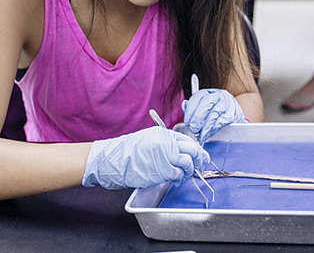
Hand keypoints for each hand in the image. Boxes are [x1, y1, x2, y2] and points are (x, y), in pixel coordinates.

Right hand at [82, 127, 209, 189]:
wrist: (112, 160)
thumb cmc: (126, 151)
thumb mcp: (147, 139)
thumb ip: (164, 142)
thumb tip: (179, 150)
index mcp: (163, 134)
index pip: (186, 140)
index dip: (195, 149)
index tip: (199, 154)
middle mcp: (167, 144)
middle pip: (192, 150)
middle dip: (199, 158)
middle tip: (201, 163)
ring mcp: (165, 157)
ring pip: (187, 164)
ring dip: (189, 171)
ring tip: (185, 175)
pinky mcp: (162, 171)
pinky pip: (178, 175)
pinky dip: (180, 178)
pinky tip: (177, 180)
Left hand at [183, 88, 245, 144]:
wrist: (235, 118)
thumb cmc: (216, 113)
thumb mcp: (204, 108)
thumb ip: (194, 108)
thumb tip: (184, 105)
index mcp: (208, 93)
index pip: (197, 97)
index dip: (190, 110)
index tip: (187, 122)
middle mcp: (218, 96)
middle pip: (206, 102)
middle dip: (198, 117)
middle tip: (193, 129)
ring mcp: (227, 104)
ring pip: (214, 113)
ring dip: (205, 126)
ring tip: (200, 135)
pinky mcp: (233, 114)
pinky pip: (222, 121)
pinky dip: (213, 129)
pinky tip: (208, 134)